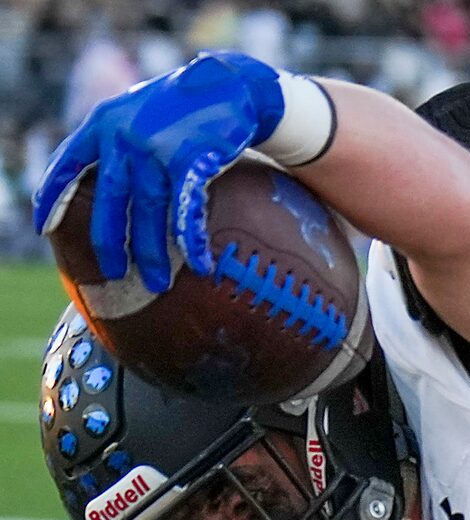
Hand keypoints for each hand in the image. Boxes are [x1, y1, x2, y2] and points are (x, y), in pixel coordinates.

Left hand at [34, 51, 287, 290]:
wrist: (226, 86)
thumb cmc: (181, 108)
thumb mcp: (135, 113)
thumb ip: (114, 142)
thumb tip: (103, 186)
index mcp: (103, 122)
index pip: (68, 162)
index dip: (52, 196)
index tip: (42, 227)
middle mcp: (124, 135)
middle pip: (111, 201)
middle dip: (111, 243)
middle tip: (114, 274)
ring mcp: (157, 148)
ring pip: (149, 212)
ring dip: (153, 253)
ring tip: (158, 283)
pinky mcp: (191, 160)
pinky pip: (187, 211)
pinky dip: (193, 241)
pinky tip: (200, 264)